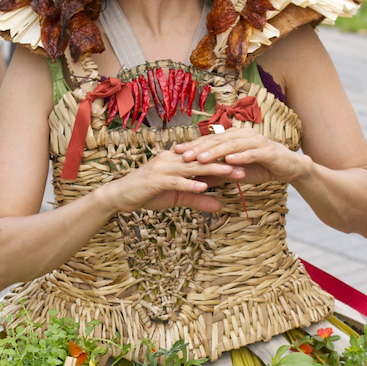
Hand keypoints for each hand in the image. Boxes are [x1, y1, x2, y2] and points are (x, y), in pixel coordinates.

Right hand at [101, 147, 237, 213]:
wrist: (120, 195)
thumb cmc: (148, 193)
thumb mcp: (177, 198)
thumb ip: (199, 199)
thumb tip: (220, 206)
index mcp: (177, 159)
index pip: (204, 159)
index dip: (224, 161)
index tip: (244, 165)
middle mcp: (172, 159)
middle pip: (203, 160)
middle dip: (225, 163)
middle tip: (246, 168)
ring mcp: (163, 168)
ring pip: (193, 168)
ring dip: (213, 170)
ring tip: (232, 173)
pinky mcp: (156, 180)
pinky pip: (176, 181)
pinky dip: (190, 184)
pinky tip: (204, 187)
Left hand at [173, 128, 306, 185]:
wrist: (290, 168)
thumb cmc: (261, 167)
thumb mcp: (235, 172)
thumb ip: (216, 173)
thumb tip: (195, 179)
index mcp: (234, 137)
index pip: (210, 140)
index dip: (193, 145)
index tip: (176, 152)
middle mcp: (243, 135)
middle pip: (217, 140)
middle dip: (199, 148)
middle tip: (182, 155)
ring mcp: (256, 141)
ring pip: (231, 146)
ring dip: (215, 152)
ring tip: (200, 159)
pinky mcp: (267, 151)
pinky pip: (251, 153)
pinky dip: (239, 157)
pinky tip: (228, 161)